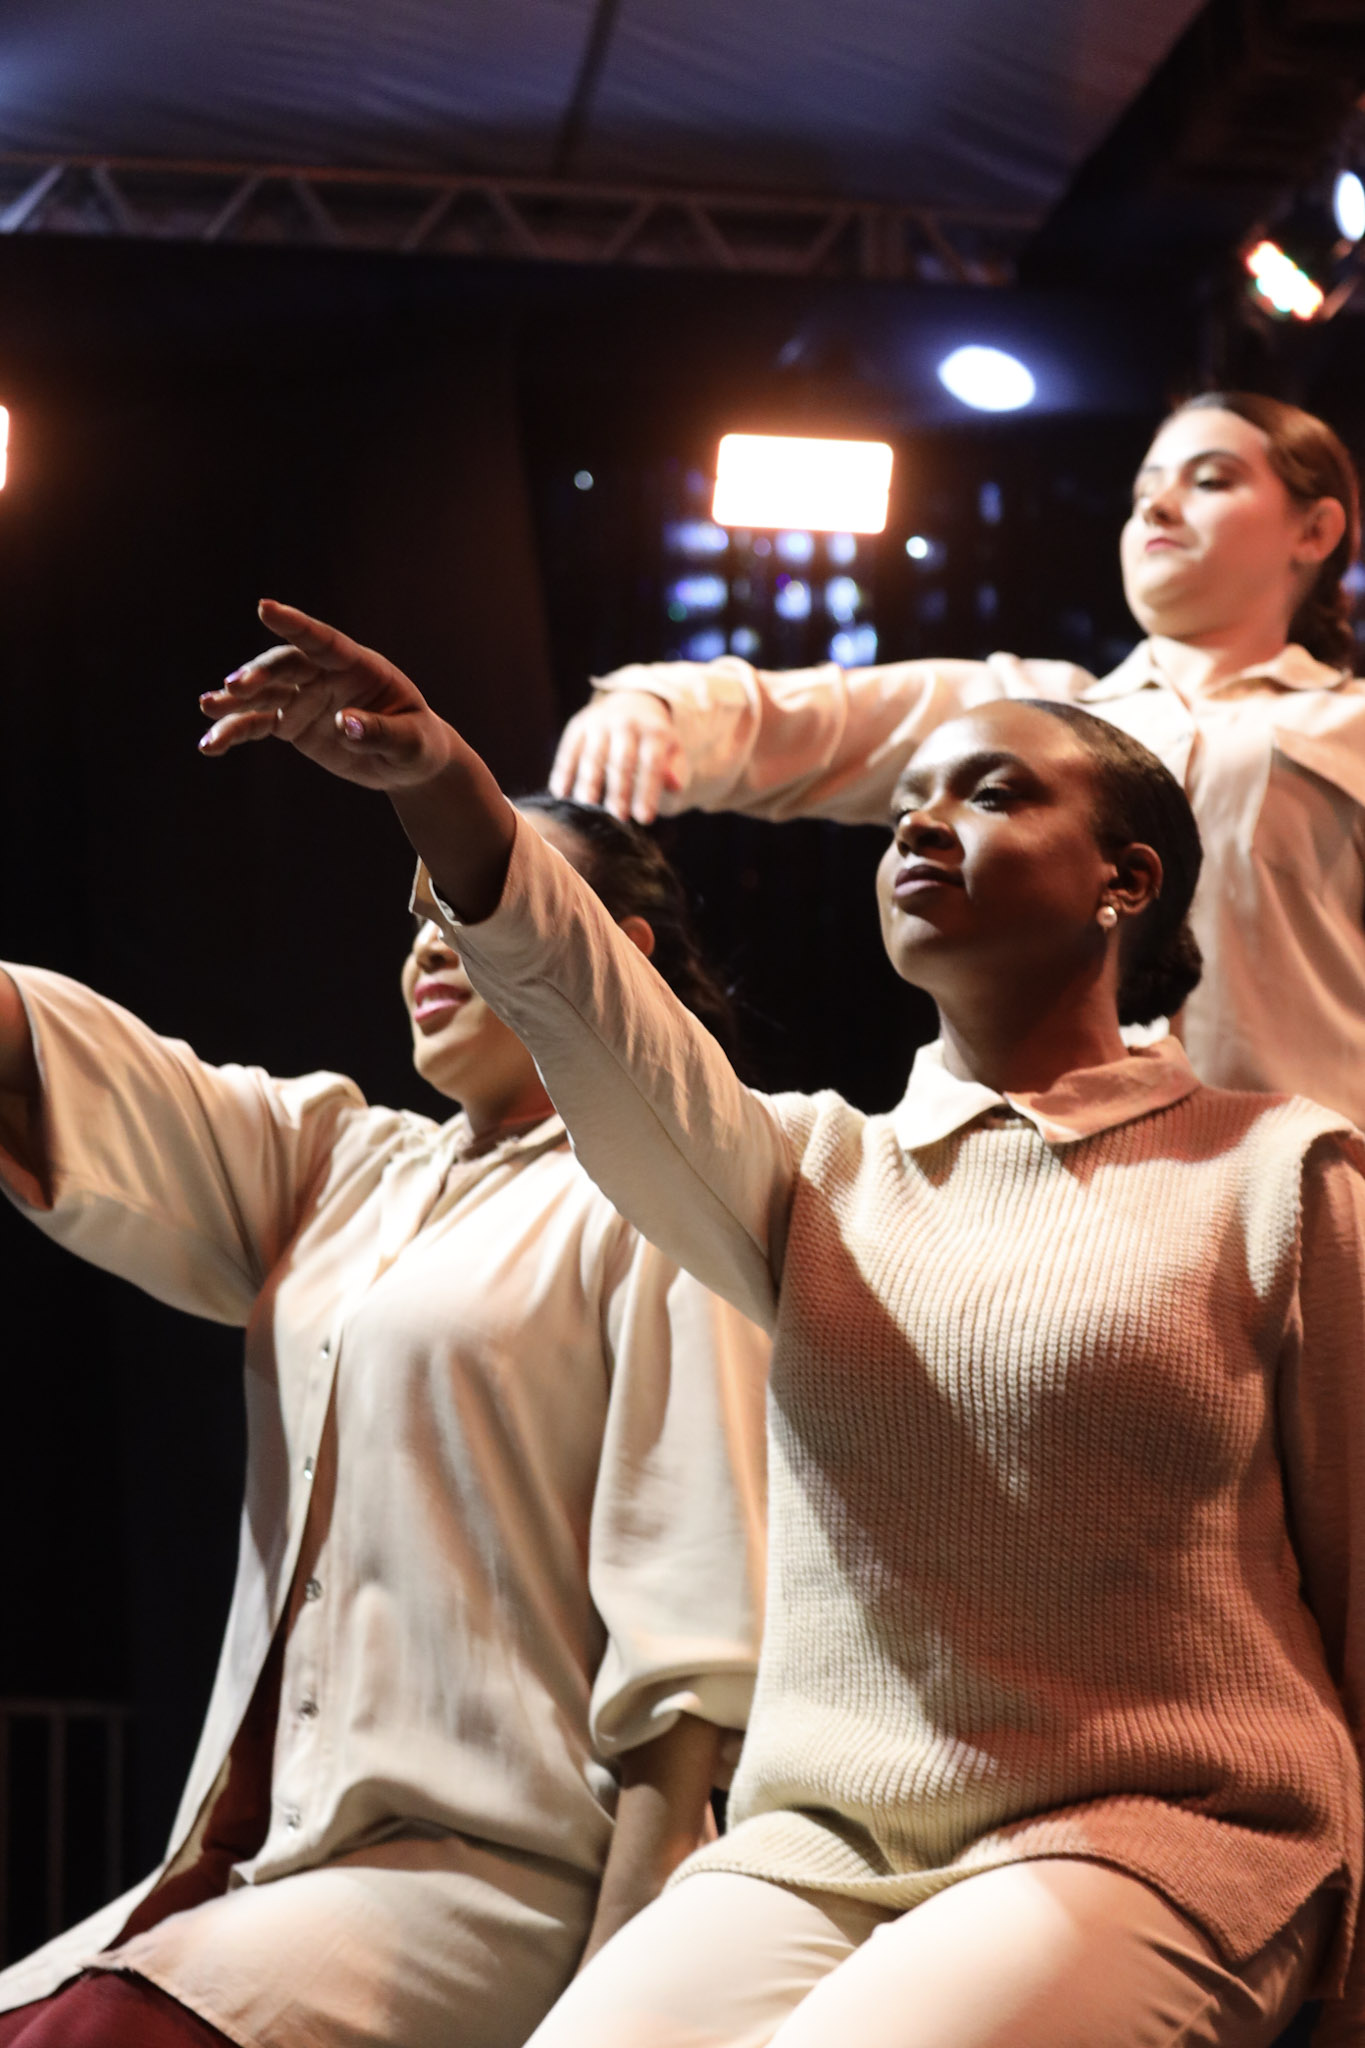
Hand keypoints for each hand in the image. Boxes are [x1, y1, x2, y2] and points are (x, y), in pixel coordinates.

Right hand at [198, 600, 455, 789]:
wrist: (407, 762)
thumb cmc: (417, 745)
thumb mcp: (410, 743)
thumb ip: (381, 732)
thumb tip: (345, 723)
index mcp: (360, 667)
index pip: (324, 641)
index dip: (295, 624)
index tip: (264, 607)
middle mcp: (326, 675)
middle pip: (286, 666)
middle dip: (258, 673)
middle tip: (233, 687)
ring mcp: (305, 697)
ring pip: (264, 693)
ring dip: (234, 700)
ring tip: (206, 707)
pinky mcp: (292, 722)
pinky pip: (258, 723)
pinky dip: (235, 731)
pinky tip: (210, 745)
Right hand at [550, 691, 683, 824]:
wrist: (629, 703)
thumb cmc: (651, 739)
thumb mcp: (670, 749)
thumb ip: (673, 769)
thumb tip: (674, 786)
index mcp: (653, 731)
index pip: (651, 764)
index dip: (647, 791)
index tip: (644, 819)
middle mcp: (626, 723)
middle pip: (622, 760)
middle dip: (619, 790)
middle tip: (618, 816)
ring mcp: (599, 723)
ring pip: (593, 755)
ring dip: (589, 782)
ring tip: (587, 806)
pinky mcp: (578, 725)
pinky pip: (569, 749)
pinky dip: (563, 771)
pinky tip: (560, 793)